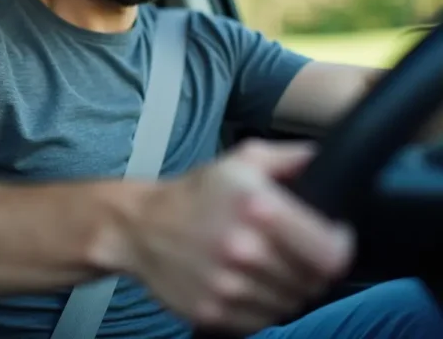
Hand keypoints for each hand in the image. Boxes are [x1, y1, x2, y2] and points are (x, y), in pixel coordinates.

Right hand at [122, 139, 354, 333]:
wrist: (140, 227)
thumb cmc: (194, 194)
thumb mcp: (239, 161)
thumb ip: (288, 158)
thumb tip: (323, 160)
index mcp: (257, 208)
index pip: (330, 253)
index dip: (338, 247)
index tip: (331, 237)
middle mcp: (245, 251)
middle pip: (313, 281)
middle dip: (310, 265)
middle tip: (291, 250)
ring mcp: (228, 286)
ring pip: (290, 303)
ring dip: (286, 286)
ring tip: (265, 265)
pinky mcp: (214, 313)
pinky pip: (262, 320)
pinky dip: (262, 305)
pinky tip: (246, 282)